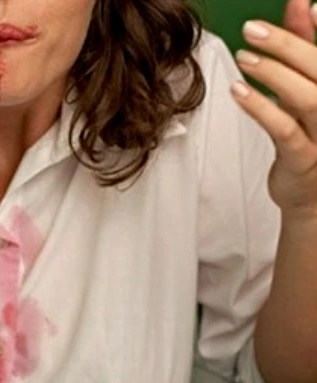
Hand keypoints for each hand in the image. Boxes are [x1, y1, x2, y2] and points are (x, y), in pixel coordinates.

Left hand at [231, 7, 316, 218]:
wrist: (311, 197)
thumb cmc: (311, 137)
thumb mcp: (308, 91)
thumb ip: (305, 49)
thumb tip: (302, 4)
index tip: (301, 4)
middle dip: (289, 44)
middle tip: (252, 29)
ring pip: (309, 99)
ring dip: (274, 74)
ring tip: (244, 58)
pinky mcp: (305, 160)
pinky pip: (285, 130)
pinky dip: (262, 108)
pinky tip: (238, 92)